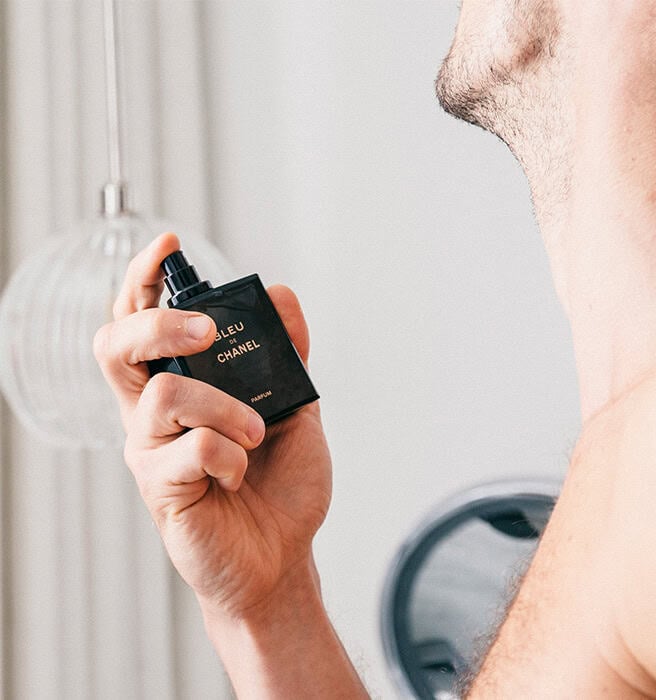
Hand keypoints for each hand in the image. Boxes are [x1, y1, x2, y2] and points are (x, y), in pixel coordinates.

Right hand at [94, 232, 331, 617]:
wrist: (282, 557)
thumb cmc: (279, 486)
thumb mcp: (294, 409)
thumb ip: (285, 356)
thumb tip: (281, 294)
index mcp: (180, 389)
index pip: (141, 324)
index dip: (143, 280)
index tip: (170, 244)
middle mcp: (152, 416)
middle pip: (117, 344)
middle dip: (159, 322)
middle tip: (206, 331)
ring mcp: (151, 451)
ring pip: (166, 393)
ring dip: (227, 408)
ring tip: (256, 436)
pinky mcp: (161, 488)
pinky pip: (192, 448)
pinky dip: (232, 455)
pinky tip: (241, 475)